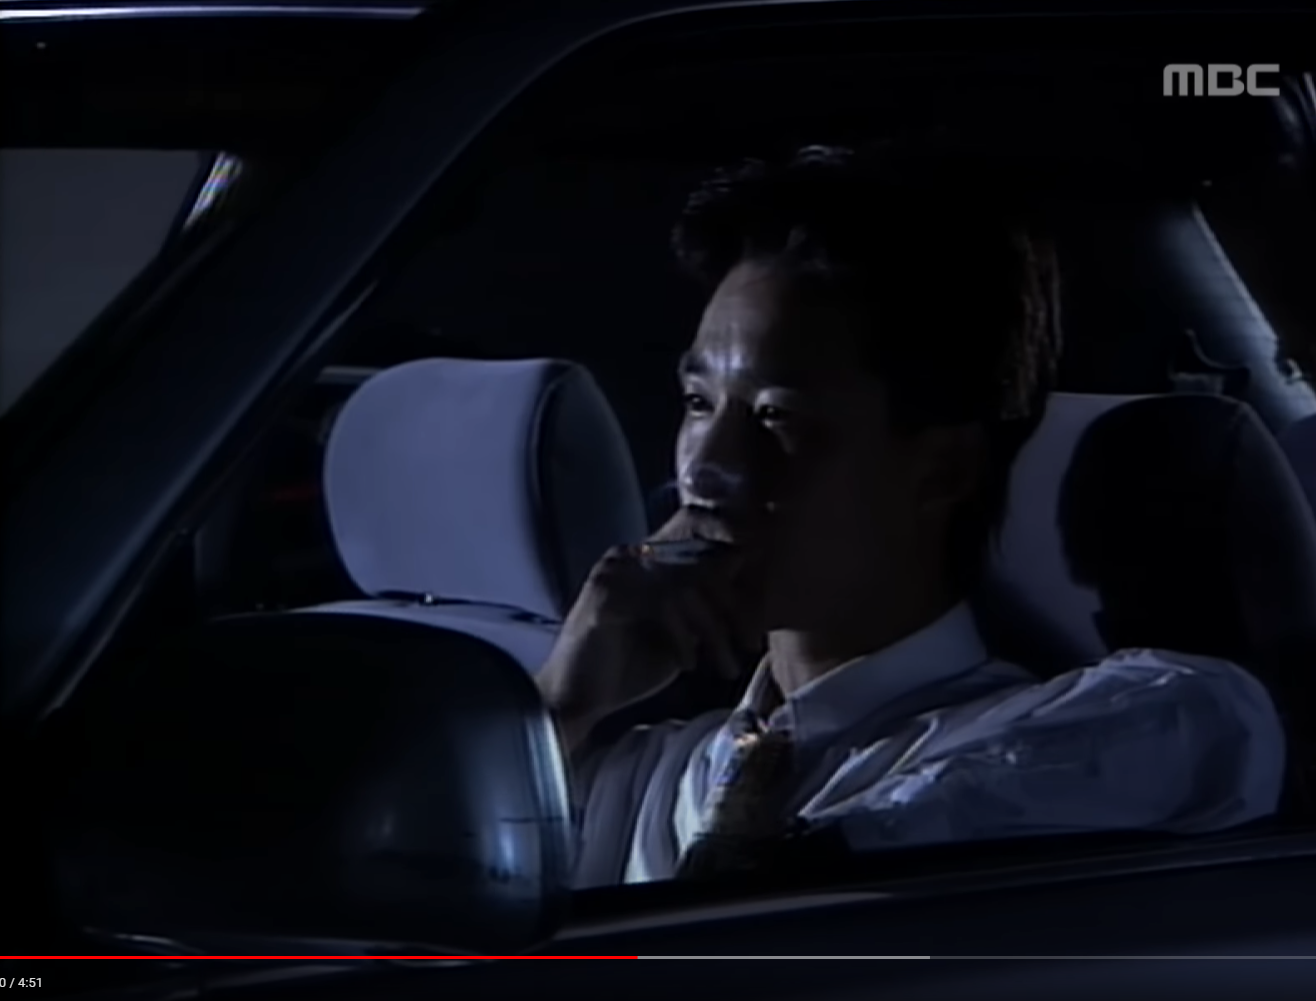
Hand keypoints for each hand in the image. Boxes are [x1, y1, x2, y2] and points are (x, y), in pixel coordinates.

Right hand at [537, 512, 762, 750]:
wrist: (575, 699)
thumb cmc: (630, 666)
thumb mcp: (684, 632)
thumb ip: (711, 605)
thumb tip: (756, 584)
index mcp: (648, 555)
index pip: (697, 522)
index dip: (733, 537)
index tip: (762, 580)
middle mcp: (631, 554)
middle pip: (699, 552)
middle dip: (732, 600)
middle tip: (749, 641)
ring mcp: (616, 571)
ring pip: (686, 583)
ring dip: (713, 628)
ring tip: (725, 664)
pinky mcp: (605, 596)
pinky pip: (662, 605)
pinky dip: (682, 637)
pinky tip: (690, 664)